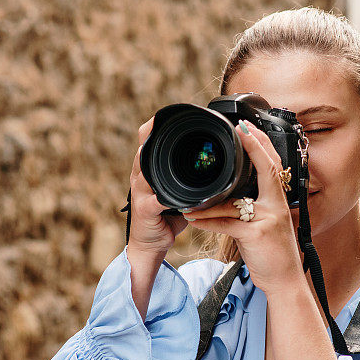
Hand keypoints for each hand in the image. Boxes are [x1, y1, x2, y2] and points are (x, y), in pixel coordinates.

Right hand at [127, 117, 187, 256]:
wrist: (151, 244)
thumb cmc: (166, 217)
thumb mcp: (180, 192)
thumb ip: (192, 177)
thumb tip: (218, 164)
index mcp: (150, 169)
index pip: (148, 140)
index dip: (155, 125)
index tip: (171, 114)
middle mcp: (142, 177)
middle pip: (143, 147)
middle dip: (153, 132)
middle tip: (169, 120)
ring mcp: (141, 192)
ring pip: (144, 168)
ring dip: (153, 157)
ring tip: (165, 144)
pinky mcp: (144, 209)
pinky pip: (155, 199)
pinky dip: (165, 196)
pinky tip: (174, 193)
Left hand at [182, 120, 304, 293]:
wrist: (286, 281)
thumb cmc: (274, 253)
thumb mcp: (268, 224)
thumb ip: (254, 206)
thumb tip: (233, 193)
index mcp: (278, 201)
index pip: (273, 165)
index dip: (262, 144)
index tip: (247, 126)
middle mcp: (276, 206)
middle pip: (266, 169)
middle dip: (253, 146)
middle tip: (238, 128)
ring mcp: (268, 219)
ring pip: (234, 202)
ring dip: (209, 203)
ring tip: (189, 201)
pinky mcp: (256, 235)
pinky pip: (226, 224)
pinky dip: (207, 222)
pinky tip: (194, 220)